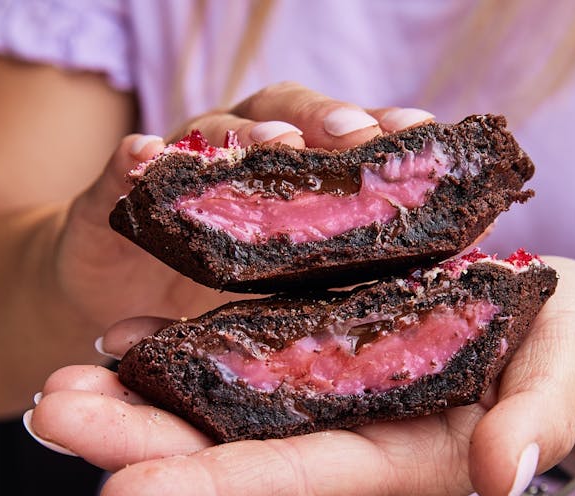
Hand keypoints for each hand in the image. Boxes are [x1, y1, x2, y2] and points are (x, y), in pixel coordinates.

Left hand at [27, 257, 574, 495]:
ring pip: (225, 405)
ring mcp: (332, 391)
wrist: (558, 330)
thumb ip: (535, 421)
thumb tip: (500, 472)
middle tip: (52, 414)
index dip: (214, 488)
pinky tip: (125, 336)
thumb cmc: (569, 354)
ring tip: (64, 381)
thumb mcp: (565, 375)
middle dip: (142, 441)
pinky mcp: (325, 348)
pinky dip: (185, 350)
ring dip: (141, 397)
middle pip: (237, 448)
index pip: (302, 478)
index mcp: (408, 452)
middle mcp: (352, 431)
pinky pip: (246, 354)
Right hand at [52, 82, 436, 328]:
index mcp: (288, 178)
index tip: (421, 132)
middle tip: (355, 135)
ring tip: (271, 143)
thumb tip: (457, 260)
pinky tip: (148, 158)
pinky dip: (137, 160)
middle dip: (324, 119)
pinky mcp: (117, 195)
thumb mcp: (289, 291)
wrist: (117, 301)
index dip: (380, 129)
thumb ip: (353, 269)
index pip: (340, 138)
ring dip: (243, 132)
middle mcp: (240, 159)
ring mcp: (181, 172)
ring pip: (213, 130)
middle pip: (285, 115)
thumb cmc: (216, 296)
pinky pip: (126, 167)